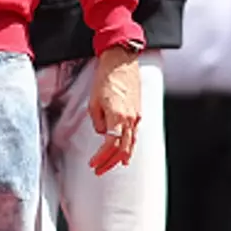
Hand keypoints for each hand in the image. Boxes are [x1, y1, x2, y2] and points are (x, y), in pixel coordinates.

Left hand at [87, 45, 141, 174]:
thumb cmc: (106, 77)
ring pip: (131, 144)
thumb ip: (97, 121)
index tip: (93, 164)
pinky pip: (134, 135)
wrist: (121, 60)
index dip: (101, 157)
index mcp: (118, 117)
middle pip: (122, 149)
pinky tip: (125, 152)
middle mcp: (130, 119)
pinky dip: (129, 146)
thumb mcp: (94, 101)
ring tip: (111, 166)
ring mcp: (136, 116)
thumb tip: (102, 133)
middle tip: (99, 170)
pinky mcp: (138, 111)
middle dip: (110, 163)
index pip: (110, 145)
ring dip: (120, 157)